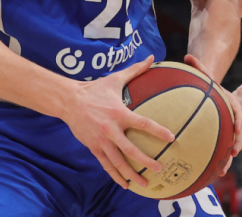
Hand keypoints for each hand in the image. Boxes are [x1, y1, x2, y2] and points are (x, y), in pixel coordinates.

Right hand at [61, 55, 174, 188]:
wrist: (70, 101)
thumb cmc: (96, 89)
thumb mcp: (116, 79)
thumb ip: (136, 70)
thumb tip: (151, 58)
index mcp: (119, 113)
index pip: (143, 124)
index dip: (158, 131)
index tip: (171, 138)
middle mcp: (111, 129)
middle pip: (131, 150)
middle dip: (146, 161)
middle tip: (160, 168)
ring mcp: (101, 141)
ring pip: (118, 162)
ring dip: (131, 174)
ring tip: (144, 184)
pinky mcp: (93, 147)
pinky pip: (106, 165)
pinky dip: (115, 175)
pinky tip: (125, 184)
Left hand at [184, 54, 241, 175]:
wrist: (208, 95)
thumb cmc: (205, 85)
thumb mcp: (203, 75)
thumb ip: (197, 66)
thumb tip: (187, 56)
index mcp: (230, 103)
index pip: (239, 111)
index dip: (240, 119)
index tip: (239, 127)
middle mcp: (231, 117)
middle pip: (238, 131)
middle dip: (238, 142)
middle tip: (234, 150)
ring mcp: (226, 129)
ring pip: (231, 144)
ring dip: (229, 157)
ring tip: (225, 168)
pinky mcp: (219, 137)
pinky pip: (222, 150)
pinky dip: (220, 161)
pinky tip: (215, 174)